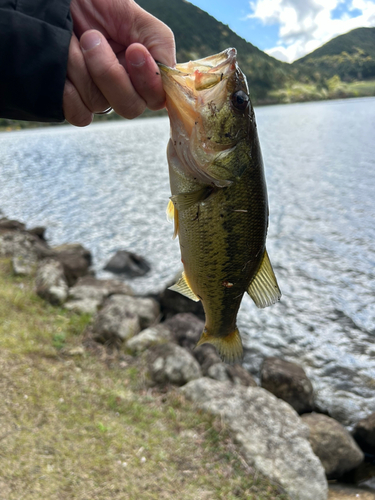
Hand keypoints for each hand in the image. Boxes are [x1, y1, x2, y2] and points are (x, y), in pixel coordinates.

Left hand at [63, 0, 174, 125]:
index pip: (157, 98)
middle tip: (92, 38)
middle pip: (130, 107)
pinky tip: (64, 63)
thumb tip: (168, 73)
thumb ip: (159, 44)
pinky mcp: (74, 102)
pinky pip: (78, 114)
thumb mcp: (134, 15)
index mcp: (143, 72)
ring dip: (82, 67)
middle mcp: (123, 89)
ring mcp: (98, 97)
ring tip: (74, 40)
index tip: (134, 50)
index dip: (147, 81)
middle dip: (109, 73)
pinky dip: (69, 90)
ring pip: (100, 104)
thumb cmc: (97, 3)